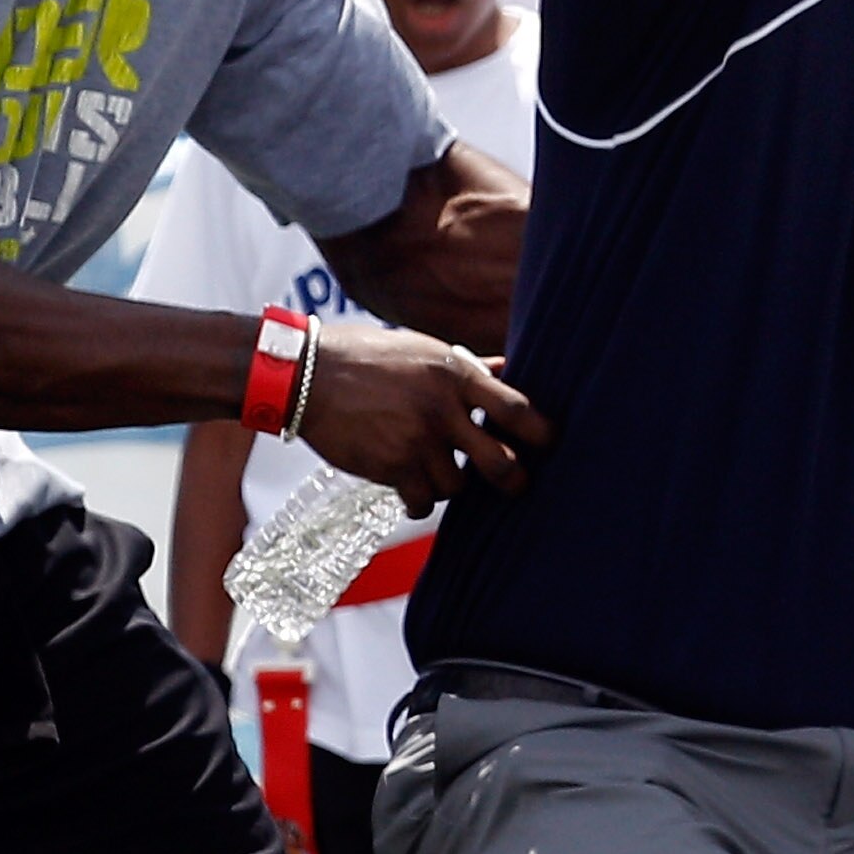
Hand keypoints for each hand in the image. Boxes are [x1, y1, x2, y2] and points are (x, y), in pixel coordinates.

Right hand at [294, 323, 548, 518]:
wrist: (306, 374)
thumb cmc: (367, 356)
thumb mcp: (423, 350)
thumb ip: (467, 368)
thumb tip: (507, 370)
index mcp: (455, 374)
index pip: (517, 409)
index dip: (541, 432)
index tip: (548, 442)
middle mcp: (442, 410)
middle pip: (500, 462)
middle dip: (514, 480)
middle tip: (516, 484)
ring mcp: (417, 442)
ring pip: (458, 488)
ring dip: (453, 486)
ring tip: (439, 473)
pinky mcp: (391, 467)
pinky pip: (423, 503)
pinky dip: (421, 503)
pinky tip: (413, 492)